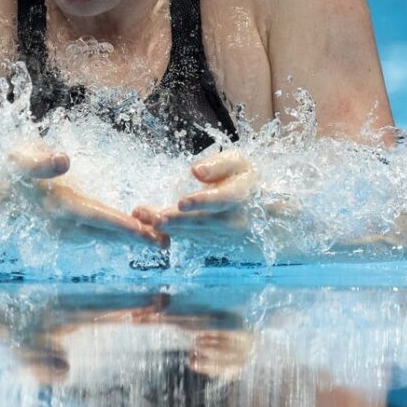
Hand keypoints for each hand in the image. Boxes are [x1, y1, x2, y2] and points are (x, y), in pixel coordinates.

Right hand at [0, 140, 168, 247]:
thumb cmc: (15, 167)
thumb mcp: (23, 158)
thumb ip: (41, 162)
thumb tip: (63, 161)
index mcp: (59, 206)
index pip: (96, 216)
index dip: (121, 224)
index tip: (144, 230)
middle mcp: (65, 223)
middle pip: (107, 232)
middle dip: (136, 237)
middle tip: (167, 243)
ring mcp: (67, 230)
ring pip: (105, 235)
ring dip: (132, 239)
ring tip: (162, 241)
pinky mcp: (70, 229)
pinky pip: (100, 234)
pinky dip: (120, 234)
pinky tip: (138, 235)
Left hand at [132, 149, 257, 236]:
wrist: (261, 210)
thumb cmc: (243, 179)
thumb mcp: (238, 163)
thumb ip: (218, 165)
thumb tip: (196, 171)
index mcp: (240, 195)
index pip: (223, 199)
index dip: (203, 201)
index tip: (182, 202)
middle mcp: (234, 219)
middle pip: (204, 221)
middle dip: (179, 221)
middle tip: (155, 219)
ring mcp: (224, 235)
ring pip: (195, 233)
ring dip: (169, 228)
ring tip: (144, 220)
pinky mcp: (214, 243)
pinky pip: (191, 239)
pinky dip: (171, 234)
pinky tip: (150, 227)